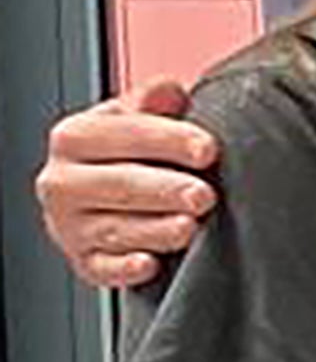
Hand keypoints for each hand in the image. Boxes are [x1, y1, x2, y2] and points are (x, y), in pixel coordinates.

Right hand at [38, 81, 216, 291]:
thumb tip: (170, 92)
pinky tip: (150, 264)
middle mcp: (62, 182)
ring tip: (190, 227)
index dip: (167, 140)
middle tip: (204, 195)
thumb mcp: (137, 119)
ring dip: (155, 230)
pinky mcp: (85, 263)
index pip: (120, 133)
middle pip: (117, 184)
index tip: (208, 149)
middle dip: (165, 189)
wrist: (108, 199)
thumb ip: (152, 101)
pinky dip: (126, 269)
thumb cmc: (129, 156)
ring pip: (115, 229)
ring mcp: (70, 226)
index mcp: (73, 137)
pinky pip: (104, 270)